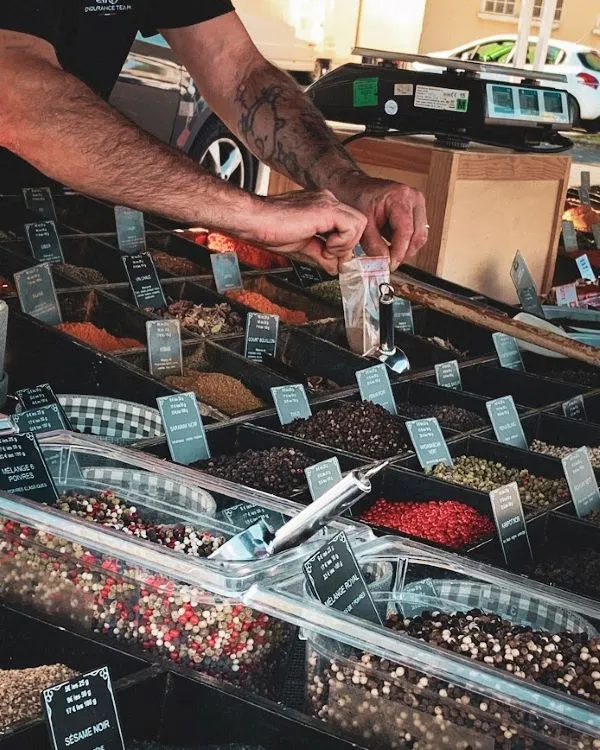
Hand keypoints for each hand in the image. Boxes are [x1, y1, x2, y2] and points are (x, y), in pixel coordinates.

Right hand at [251, 189, 366, 274]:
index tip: (332, 259)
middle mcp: (327, 201)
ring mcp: (328, 202)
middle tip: (328, 255)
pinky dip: (342, 242)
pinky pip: (352, 226)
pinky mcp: (326, 209)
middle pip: (358, 224)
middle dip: (348, 246)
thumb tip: (335, 267)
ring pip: (359, 224)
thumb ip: (322, 255)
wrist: (255, 221)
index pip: (348, 226)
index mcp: (322, 208)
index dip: (344, 246)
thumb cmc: (270, 230)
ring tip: (325, 250)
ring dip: (345, 244)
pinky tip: (325, 246)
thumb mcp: (303, 248)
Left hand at [335, 175, 427, 270]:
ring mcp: (418, 204)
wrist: (355, 188)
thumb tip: (384, 264)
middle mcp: (414, 198)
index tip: (390, 265)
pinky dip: (406, 243)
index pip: (406, 231)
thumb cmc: (358, 199)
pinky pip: (417, 234)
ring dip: (406, 250)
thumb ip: (373, 246)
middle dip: (403, 253)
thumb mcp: (362, 224)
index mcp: (400, 197)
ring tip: (388, 254)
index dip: (399, 252)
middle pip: (418, 236)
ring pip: (420, 237)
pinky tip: (391, 244)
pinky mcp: (417, 212)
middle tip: (388, 264)